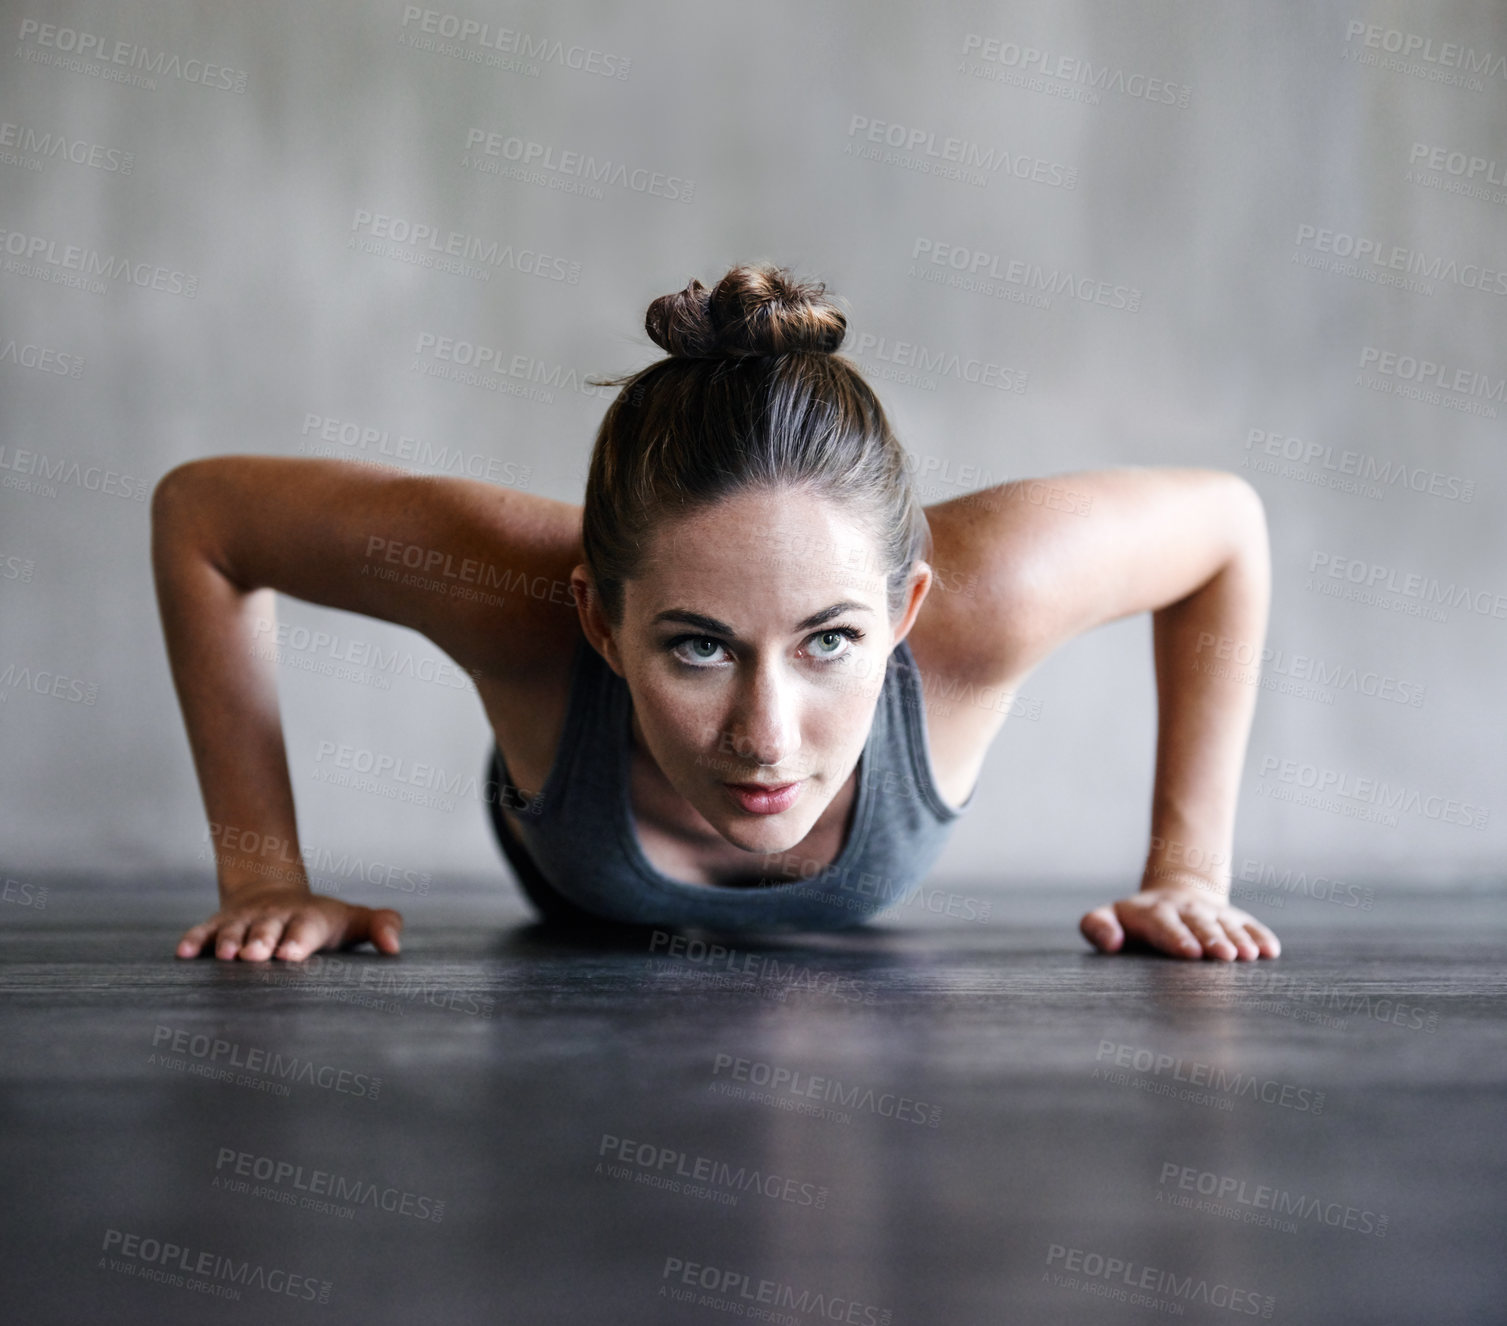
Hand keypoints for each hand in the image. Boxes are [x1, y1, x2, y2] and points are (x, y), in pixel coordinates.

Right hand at [176, 887, 403, 961]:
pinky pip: (203, 931)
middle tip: (255, 956)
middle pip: (267, 928)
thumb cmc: (321, 920)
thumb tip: (395, 946)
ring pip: (234, 930)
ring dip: (228, 941)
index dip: (298, 940)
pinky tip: (183, 953)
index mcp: (308, 918)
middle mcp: (274, 917)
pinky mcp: (218, 925)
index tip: (291, 954)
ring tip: (225, 955)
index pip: (305, 929)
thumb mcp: (352, 921)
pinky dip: (193, 940)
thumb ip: (380, 926)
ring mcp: (245, 920)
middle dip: (261, 941)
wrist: (275, 894)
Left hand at [1079, 884, 1279, 960]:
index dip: (1177, 938)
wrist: (1173, 896)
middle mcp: (1185, 911)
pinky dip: (1260, 937)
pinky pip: (1250, 925)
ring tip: (1248, 955)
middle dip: (1212, 939)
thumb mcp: (1109, 917)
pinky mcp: (1234, 918)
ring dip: (1238, 939)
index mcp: (1153, 914)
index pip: (1164, 925)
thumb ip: (1097, 926)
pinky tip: (1271, 950)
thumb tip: (1109, 942)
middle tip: (1224, 956)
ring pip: (1226, 925)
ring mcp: (1212, 914)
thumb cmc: (1135, 921)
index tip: (1190, 953)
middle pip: (1199, 925)